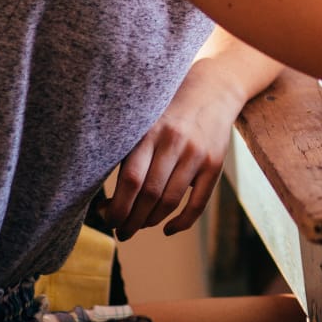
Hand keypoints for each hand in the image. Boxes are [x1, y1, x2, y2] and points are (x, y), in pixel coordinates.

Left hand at [98, 58, 250, 240]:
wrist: (212, 90)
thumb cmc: (169, 113)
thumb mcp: (146, 124)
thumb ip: (130, 156)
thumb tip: (108, 204)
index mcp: (150, 132)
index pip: (130, 179)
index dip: (116, 207)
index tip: (107, 220)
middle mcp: (174, 141)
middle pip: (149, 194)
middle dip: (131, 221)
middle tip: (122, 232)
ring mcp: (197, 153)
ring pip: (169, 201)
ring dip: (151, 222)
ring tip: (140, 226)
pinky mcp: (214, 163)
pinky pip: (197, 203)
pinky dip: (181, 223)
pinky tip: (168, 229)